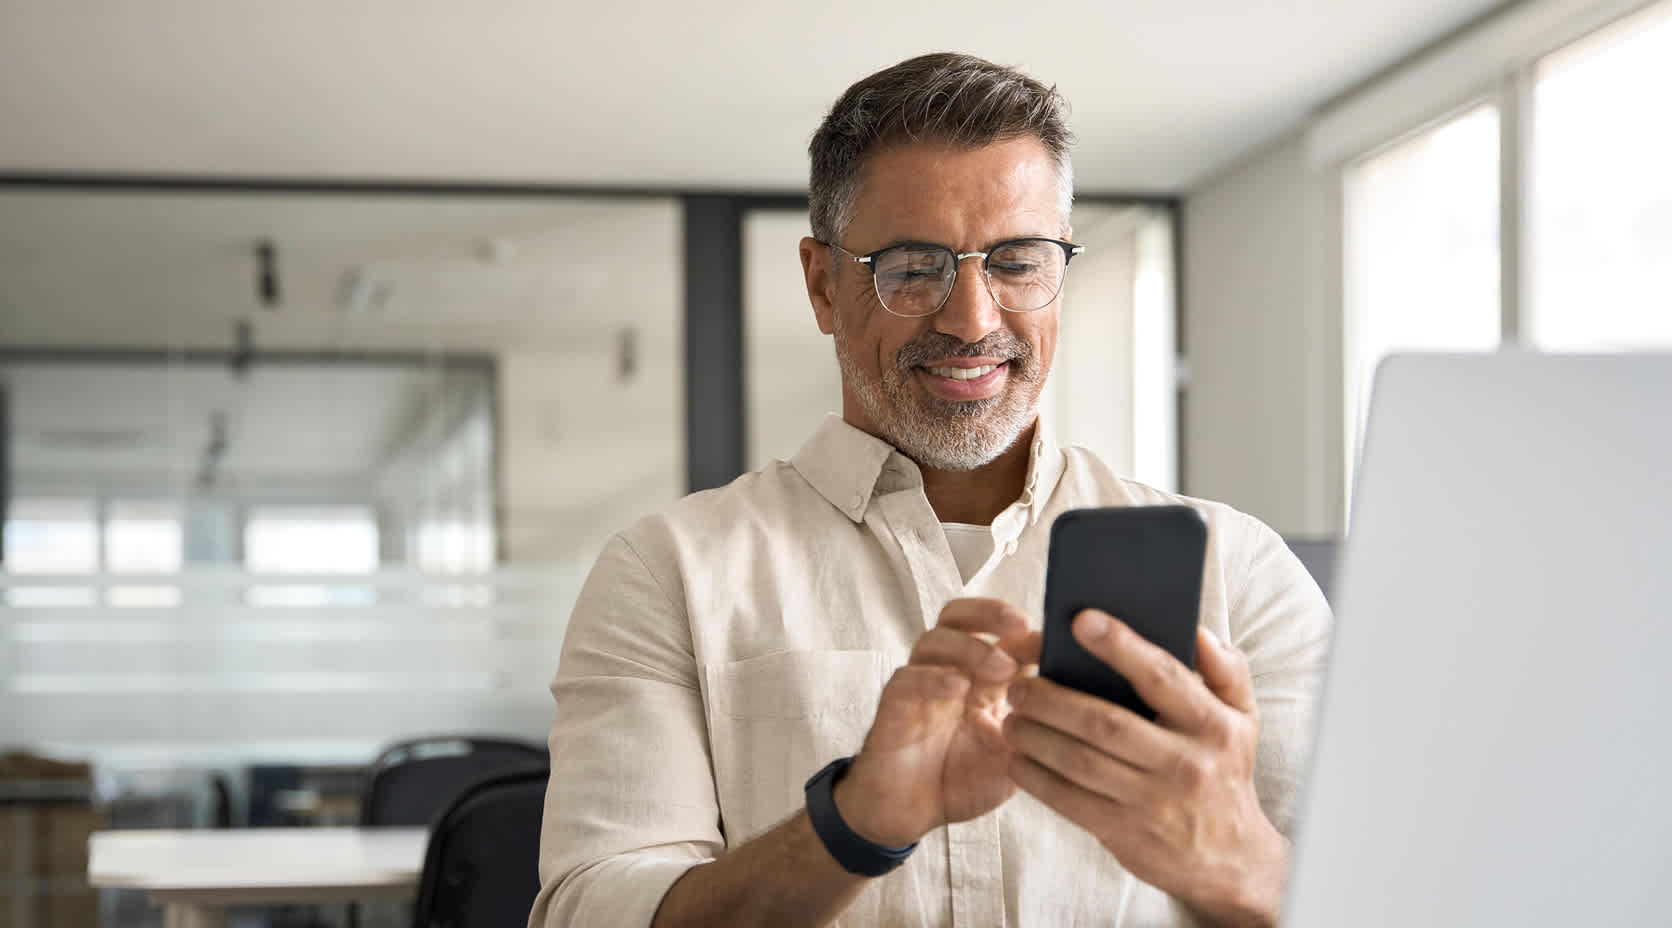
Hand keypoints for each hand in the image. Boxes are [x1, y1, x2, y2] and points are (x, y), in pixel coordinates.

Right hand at [834, 598, 1039, 847]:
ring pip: (934, 641)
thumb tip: (1081, 702)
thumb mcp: (1014, 754)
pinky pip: (908, 680)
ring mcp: (919, 685)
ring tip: (1001, 667)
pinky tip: (958, 686)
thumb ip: (1039, 726)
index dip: (1025, 631)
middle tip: (1021, 625)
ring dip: (970, 647)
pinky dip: (933, 677)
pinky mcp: (893, 706)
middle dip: (991, 613)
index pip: (999, 633)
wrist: (911, 813)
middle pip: (960, 617)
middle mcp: (948, 670)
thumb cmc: (961, 780)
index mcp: (980, 677)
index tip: (1057, 641)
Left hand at [1002, 612, 1287, 927]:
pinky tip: (1017, 759)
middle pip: (1104, 722)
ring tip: (1010, 717)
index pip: (1161, 676)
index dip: (1119, 645)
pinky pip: (1068, 800)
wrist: (1231, 859)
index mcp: (1212, 725)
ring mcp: (1153, 801)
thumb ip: (1224, 669)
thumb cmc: (1224, 771)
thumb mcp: (1243, 718)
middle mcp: (1184, 763)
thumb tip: (1193, 628)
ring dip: (1034, 736)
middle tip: (1018, 683)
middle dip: (1052, 699)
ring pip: (1078, 761)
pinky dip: (1035, 777)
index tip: (1080, 620)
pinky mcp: (1125, 833)